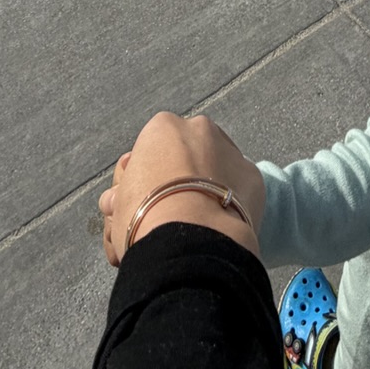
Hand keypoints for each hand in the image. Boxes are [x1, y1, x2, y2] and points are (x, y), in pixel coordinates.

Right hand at [99, 111, 264, 267]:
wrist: (191, 241)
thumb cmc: (144, 218)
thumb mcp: (118, 204)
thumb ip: (122, 194)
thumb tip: (115, 200)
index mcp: (162, 127)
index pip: (148, 154)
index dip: (142, 184)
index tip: (139, 208)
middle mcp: (199, 129)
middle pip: (182, 158)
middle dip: (173, 184)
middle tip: (164, 217)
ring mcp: (230, 150)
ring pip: (212, 171)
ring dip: (202, 192)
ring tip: (192, 227)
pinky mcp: (254, 177)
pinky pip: (235, 190)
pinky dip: (227, 206)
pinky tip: (216, 228)